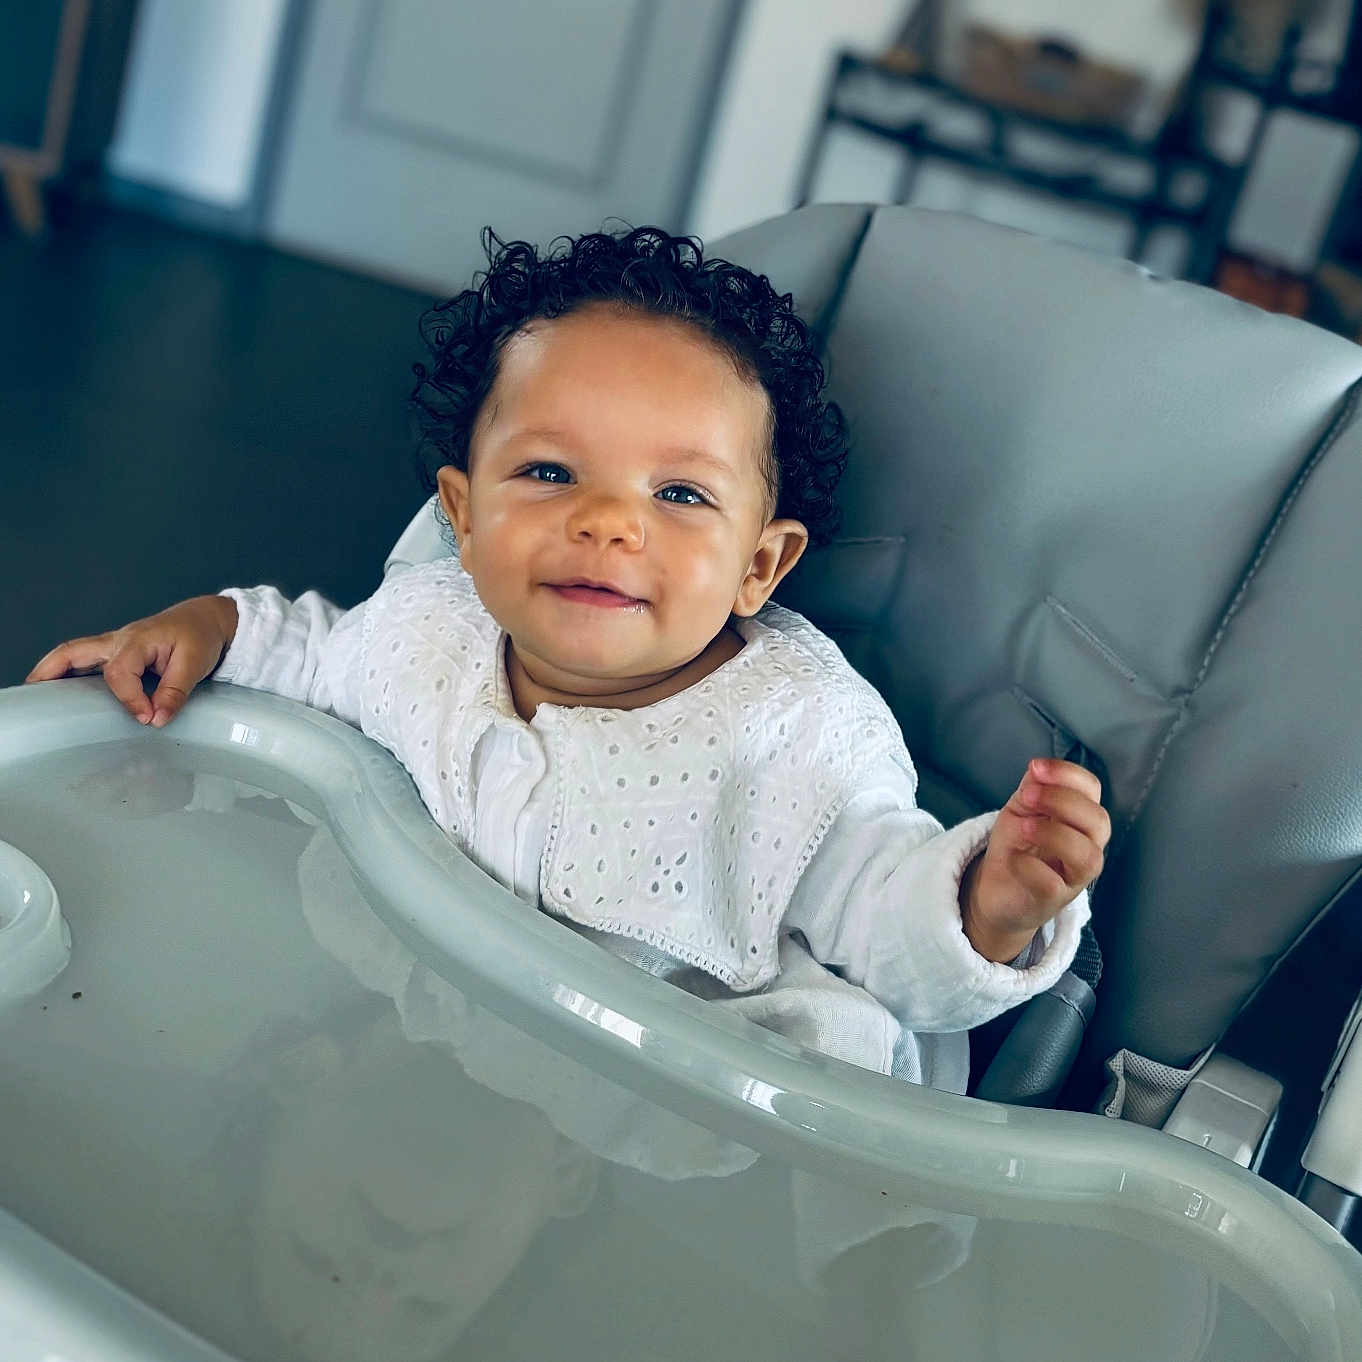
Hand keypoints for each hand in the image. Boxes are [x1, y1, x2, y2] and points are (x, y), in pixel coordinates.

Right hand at [25, 595, 238, 727]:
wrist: (205, 621)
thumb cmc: (199, 637)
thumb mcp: (194, 663)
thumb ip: (175, 692)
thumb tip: (157, 719)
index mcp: (136, 640)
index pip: (119, 673)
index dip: (130, 700)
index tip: (147, 718)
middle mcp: (117, 641)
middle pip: (72, 652)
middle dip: (50, 673)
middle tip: (35, 698)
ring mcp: (112, 646)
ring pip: (71, 654)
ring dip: (51, 672)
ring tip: (36, 698)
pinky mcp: (114, 653)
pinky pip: (83, 661)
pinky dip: (66, 674)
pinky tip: (61, 693)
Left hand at [960, 758, 1109, 962]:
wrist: (996, 888)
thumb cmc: (1018, 845)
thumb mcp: (1022, 809)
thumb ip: (1033, 787)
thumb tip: (1039, 767)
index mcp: (1080, 817)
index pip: (1091, 790)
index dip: (1068, 774)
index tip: (1036, 767)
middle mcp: (1087, 846)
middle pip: (1098, 820)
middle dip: (1062, 801)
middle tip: (1028, 796)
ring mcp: (1074, 876)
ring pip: (1087, 856)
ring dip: (1054, 834)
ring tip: (1023, 826)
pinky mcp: (1053, 899)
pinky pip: (1052, 884)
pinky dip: (1031, 867)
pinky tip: (1015, 859)